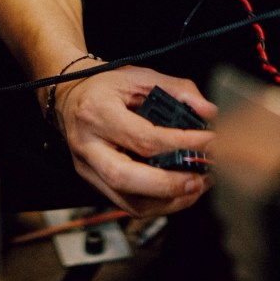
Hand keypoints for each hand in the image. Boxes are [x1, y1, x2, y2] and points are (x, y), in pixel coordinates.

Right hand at [50, 64, 216, 217]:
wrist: (69, 95)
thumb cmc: (103, 86)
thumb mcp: (140, 76)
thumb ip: (178, 89)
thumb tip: (208, 112)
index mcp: (98, 112)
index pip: (143, 137)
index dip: (181, 144)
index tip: (210, 143)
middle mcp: (88, 144)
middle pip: (126, 178)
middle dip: (169, 184)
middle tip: (200, 178)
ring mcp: (88, 168)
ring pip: (126, 201)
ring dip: (167, 201)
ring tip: (196, 186)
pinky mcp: (93, 181)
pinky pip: (126, 204)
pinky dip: (157, 204)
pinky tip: (178, 192)